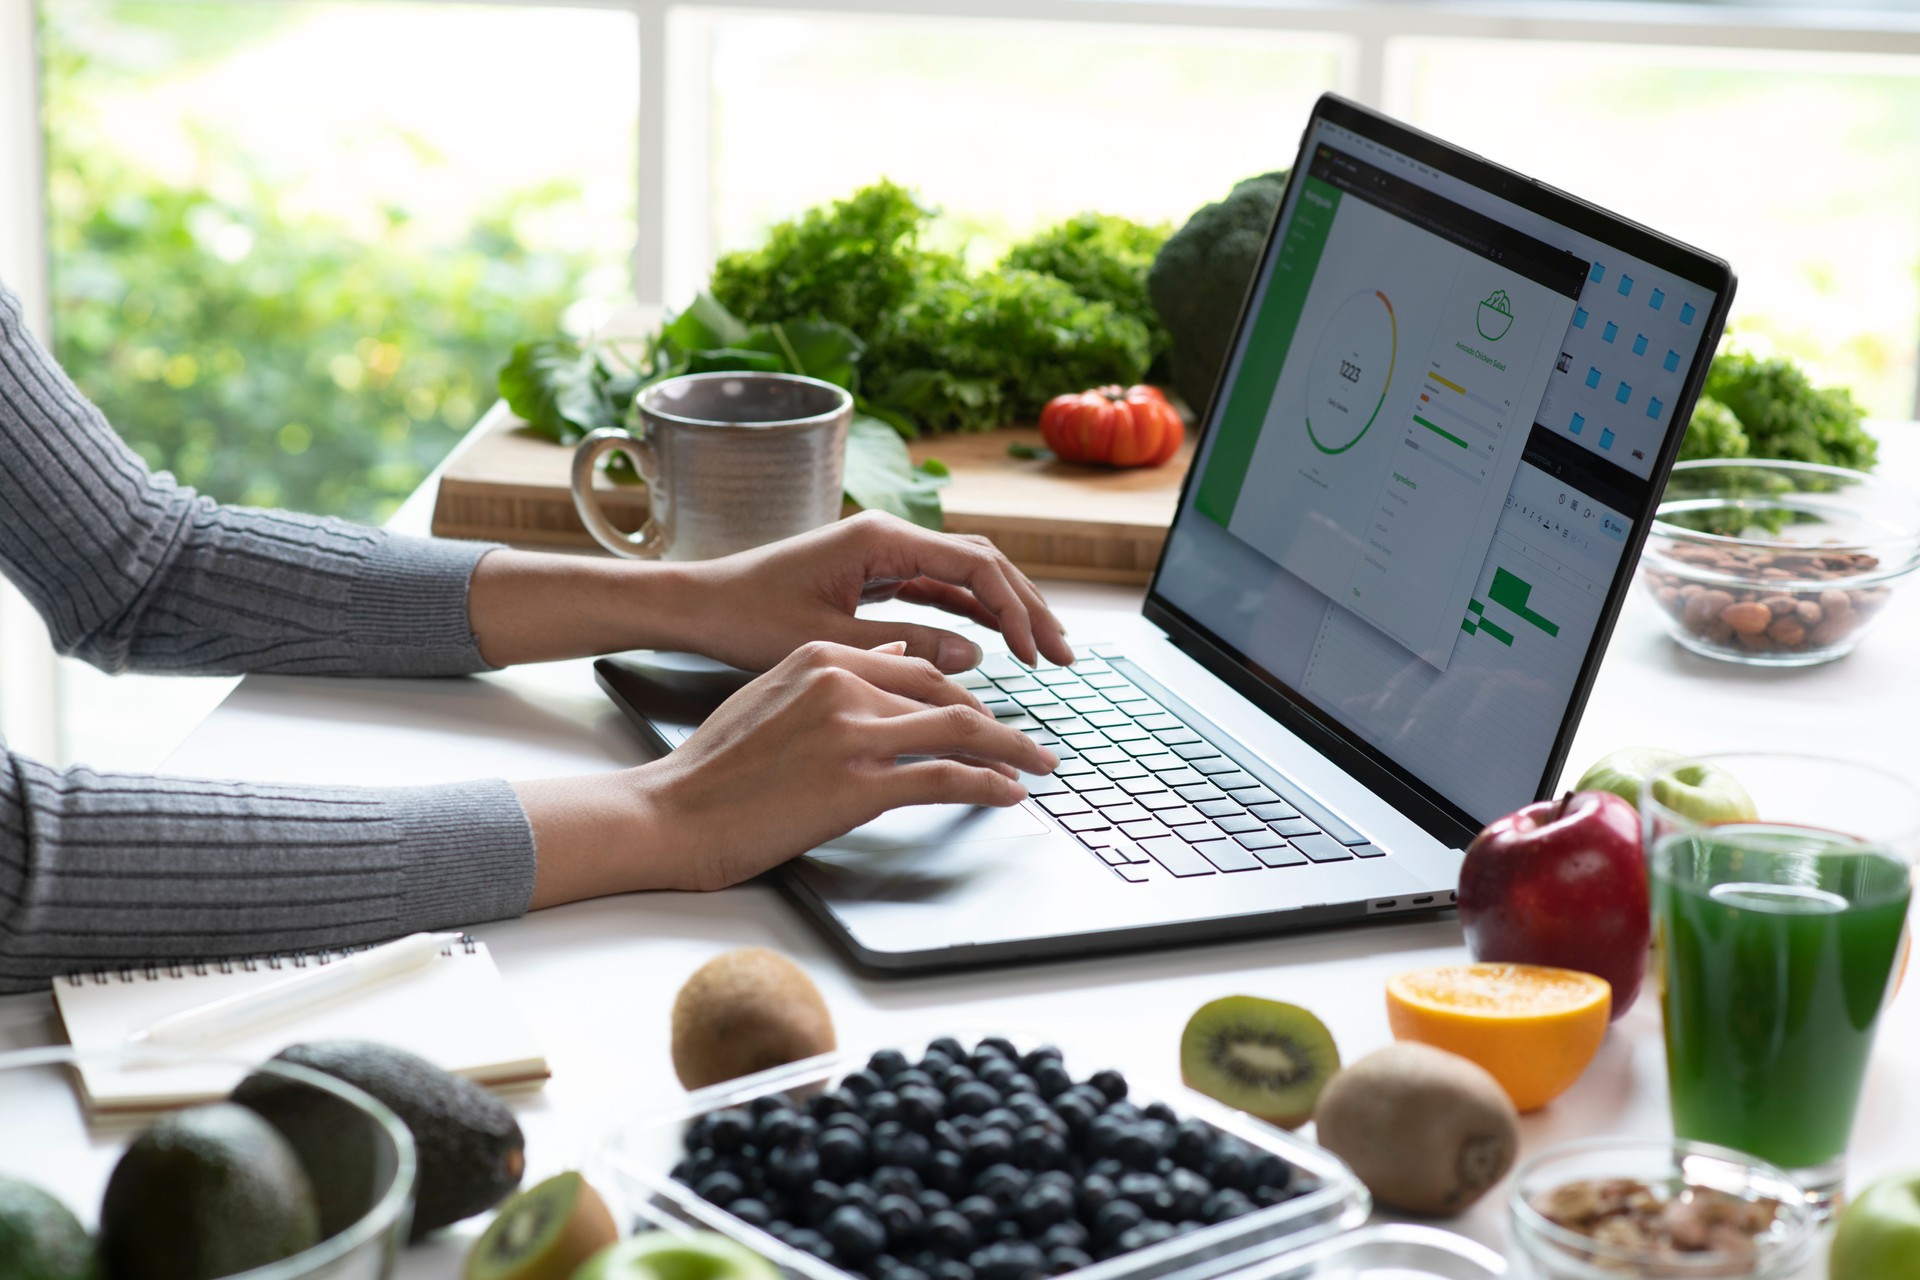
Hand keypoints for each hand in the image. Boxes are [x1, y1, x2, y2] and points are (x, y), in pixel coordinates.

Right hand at [516, 641, 1057, 903]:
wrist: (672, 813)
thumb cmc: (713, 769)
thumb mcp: (771, 696)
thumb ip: (831, 678)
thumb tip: (894, 659)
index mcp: (822, 656)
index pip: (915, 667)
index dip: (961, 694)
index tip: (986, 719)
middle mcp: (843, 682)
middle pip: (947, 694)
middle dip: (998, 722)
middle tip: (1031, 747)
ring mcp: (853, 732)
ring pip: (959, 729)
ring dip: (1010, 751)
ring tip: (1038, 769)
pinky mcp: (858, 783)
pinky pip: (944, 777)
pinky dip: (986, 784)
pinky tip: (1008, 794)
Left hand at [670, 511, 1075, 672]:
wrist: (699, 604)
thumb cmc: (748, 618)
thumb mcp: (831, 644)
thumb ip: (907, 647)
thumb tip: (976, 653)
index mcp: (880, 539)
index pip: (974, 566)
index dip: (1017, 609)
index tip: (1040, 652)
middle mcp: (887, 536)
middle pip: (982, 563)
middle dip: (1026, 607)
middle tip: (1061, 654)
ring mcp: (882, 553)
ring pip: (965, 574)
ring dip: (1005, 610)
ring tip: (1041, 651)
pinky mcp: (873, 573)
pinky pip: (938, 588)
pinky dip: (971, 613)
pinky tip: (994, 641)